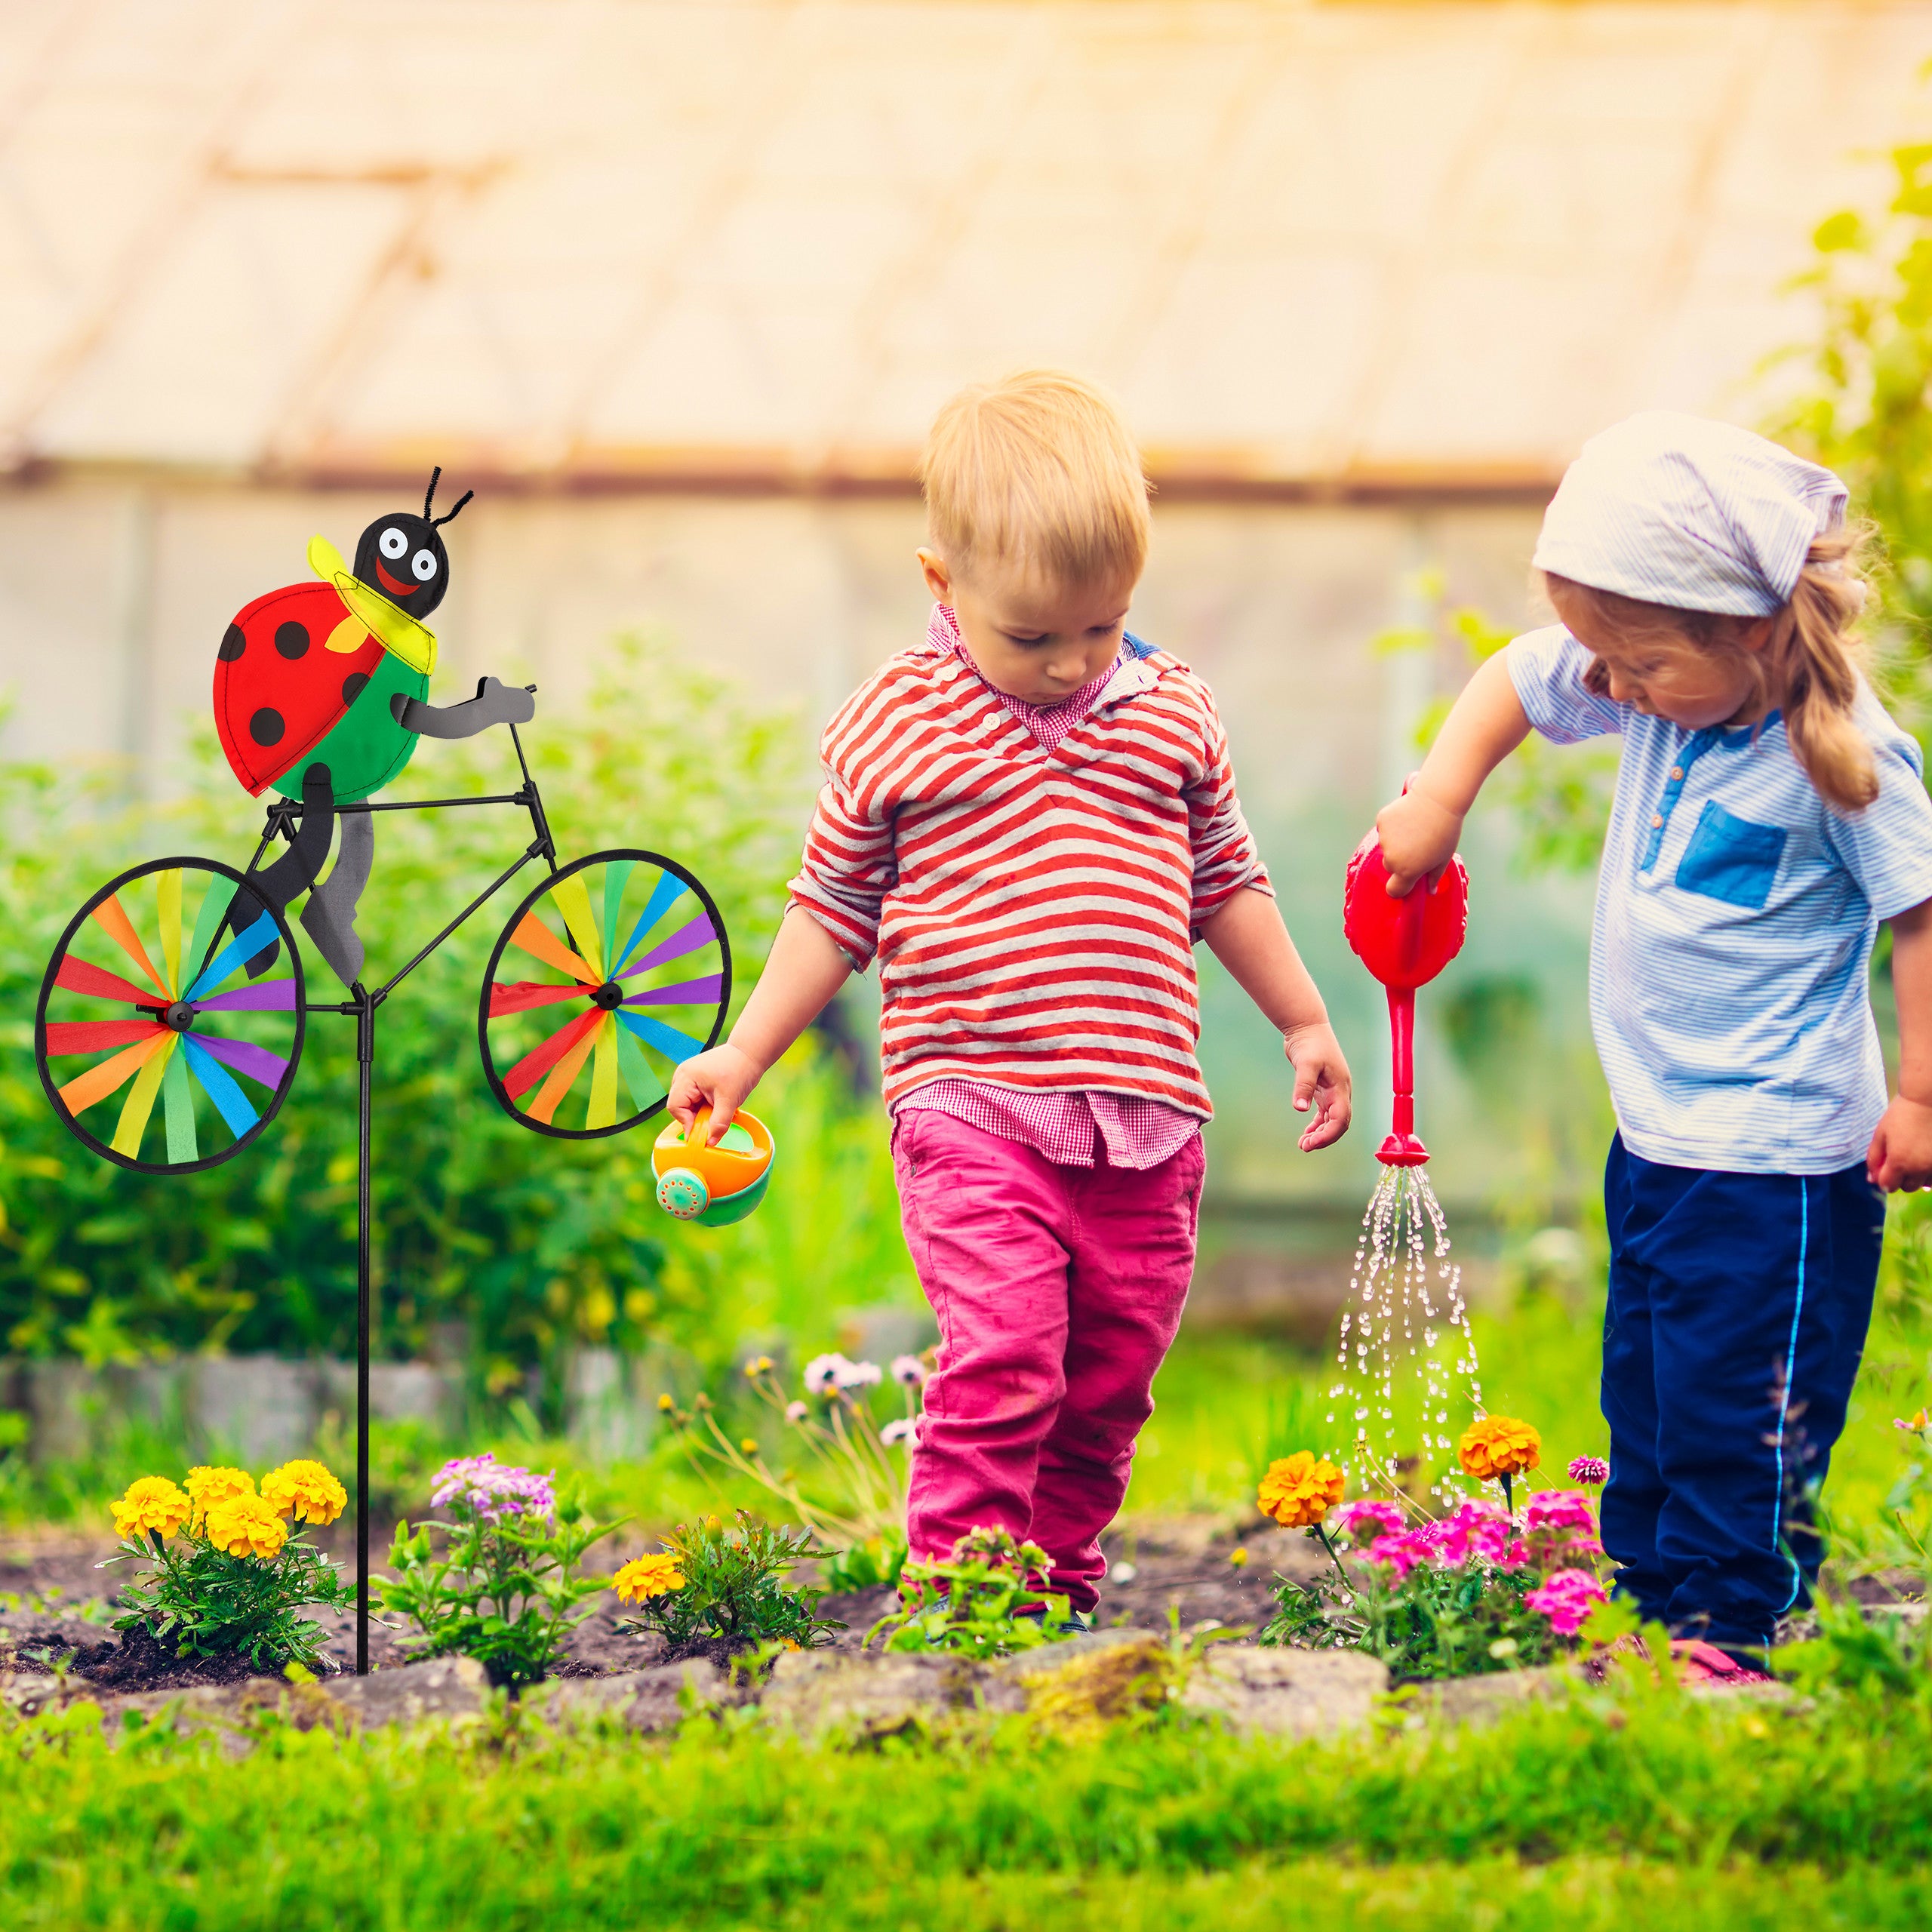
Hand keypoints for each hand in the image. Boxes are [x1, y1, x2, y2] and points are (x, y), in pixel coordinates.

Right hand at [667, 1044, 760, 1144]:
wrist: (749, 1054)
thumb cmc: (739, 1070)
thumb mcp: (730, 1100)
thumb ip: (719, 1123)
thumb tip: (710, 1142)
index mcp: (686, 1077)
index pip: (676, 1107)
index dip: (687, 1123)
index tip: (702, 1133)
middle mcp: (683, 1075)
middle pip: (680, 1107)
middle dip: (696, 1117)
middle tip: (714, 1120)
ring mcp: (689, 1077)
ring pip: (688, 1105)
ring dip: (702, 1112)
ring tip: (719, 1108)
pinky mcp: (696, 1080)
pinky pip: (695, 1099)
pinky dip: (705, 1106)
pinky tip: (719, 1104)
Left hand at [1284, 1020, 1350, 1150]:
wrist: (1307, 1026)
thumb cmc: (1309, 1042)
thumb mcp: (1306, 1063)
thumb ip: (1303, 1085)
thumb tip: (1300, 1109)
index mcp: (1340, 1087)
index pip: (1341, 1119)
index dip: (1329, 1135)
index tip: (1311, 1144)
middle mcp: (1340, 1091)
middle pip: (1339, 1123)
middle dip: (1324, 1138)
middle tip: (1304, 1146)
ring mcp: (1333, 1090)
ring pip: (1331, 1119)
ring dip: (1320, 1133)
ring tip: (1303, 1144)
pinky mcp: (1323, 1088)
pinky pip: (1324, 1112)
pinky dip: (1317, 1124)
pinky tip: (1307, 1132)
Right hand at [1374, 784, 1463, 897]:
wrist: (1438, 800)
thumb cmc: (1446, 831)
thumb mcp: (1444, 858)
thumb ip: (1434, 877)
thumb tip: (1431, 891)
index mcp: (1408, 871)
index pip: (1394, 890)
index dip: (1400, 888)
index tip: (1406, 881)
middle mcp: (1392, 858)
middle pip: (1390, 866)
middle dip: (1400, 860)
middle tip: (1417, 847)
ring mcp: (1384, 840)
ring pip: (1386, 846)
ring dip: (1396, 842)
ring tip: (1414, 829)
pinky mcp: (1381, 822)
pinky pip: (1384, 829)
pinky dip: (1392, 826)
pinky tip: (1407, 818)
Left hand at [1868, 1095, 1931, 1191]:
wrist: (1927, 1101)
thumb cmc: (1901, 1115)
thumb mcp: (1881, 1134)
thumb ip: (1874, 1158)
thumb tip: (1871, 1179)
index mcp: (1899, 1162)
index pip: (1888, 1185)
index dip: (1882, 1178)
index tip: (1883, 1168)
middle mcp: (1919, 1168)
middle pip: (1907, 1187)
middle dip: (1900, 1179)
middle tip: (1899, 1160)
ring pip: (1925, 1184)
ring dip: (1918, 1177)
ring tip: (1914, 1158)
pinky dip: (1930, 1173)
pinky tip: (1926, 1159)